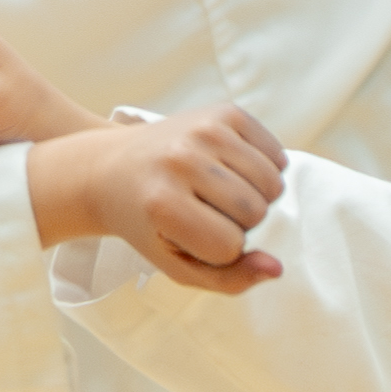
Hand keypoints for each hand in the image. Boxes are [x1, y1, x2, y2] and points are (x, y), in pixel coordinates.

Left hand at [26, 103, 287, 294]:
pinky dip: (266, 170)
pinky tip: (235, 172)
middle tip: (207, 212)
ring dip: (257, 198)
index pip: (230, 246)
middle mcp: (182, 159)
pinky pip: (276, 154)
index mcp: (163, 203)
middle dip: (240, 223)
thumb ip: (229, 279)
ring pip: (272, 184)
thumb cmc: (149, 225)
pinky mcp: (223, 112)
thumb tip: (277, 268)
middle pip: (256, 213)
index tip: (192, 236)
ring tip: (222, 194)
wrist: (113, 170)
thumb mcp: (178, 265)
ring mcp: (203, 130)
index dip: (220, 251)